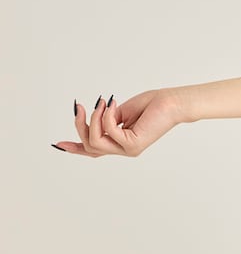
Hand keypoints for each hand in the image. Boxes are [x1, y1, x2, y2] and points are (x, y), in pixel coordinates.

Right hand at [52, 88, 184, 157]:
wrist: (170, 103)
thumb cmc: (150, 105)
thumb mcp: (120, 112)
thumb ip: (106, 120)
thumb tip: (92, 121)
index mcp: (119, 142)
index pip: (93, 150)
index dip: (75, 148)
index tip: (58, 144)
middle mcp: (123, 149)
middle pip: (89, 146)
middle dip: (80, 125)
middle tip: (80, 107)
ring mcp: (128, 149)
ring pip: (96, 141)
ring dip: (94, 119)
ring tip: (102, 103)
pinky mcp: (133, 144)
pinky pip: (109, 131)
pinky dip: (107, 116)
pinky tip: (114, 105)